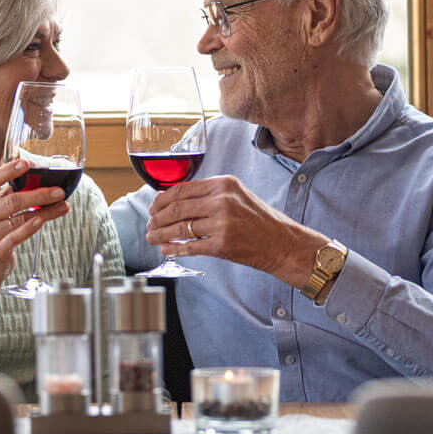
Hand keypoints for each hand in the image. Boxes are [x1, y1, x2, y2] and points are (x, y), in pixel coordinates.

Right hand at [0, 157, 70, 306]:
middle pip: (12, 200)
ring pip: (21, 218)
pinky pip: (17, 237)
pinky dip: (31, 228)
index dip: (9, 170)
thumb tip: (32, 177)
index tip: (28, 163)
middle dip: (39, 194)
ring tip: (62, 206)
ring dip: (46, 211)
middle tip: (58, 191)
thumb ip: (6, 194)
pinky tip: (43, 220)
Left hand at [144, 175, 326, 288]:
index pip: (182, 189)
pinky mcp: (222, 244)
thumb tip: (177, 202)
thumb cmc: (260, 221)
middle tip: (149, 225)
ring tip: (152, 238)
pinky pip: (190, 246)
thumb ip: (210, 195)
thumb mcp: (237, 196)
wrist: (283, 243)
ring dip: (161, 235)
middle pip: (177, 208)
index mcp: (223, 183)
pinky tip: (168, 250)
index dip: (162, 200)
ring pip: (179, 228)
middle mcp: (222, 200)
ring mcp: (222, 222)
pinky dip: (175, 249)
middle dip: (157, 218)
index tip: (153, 208)